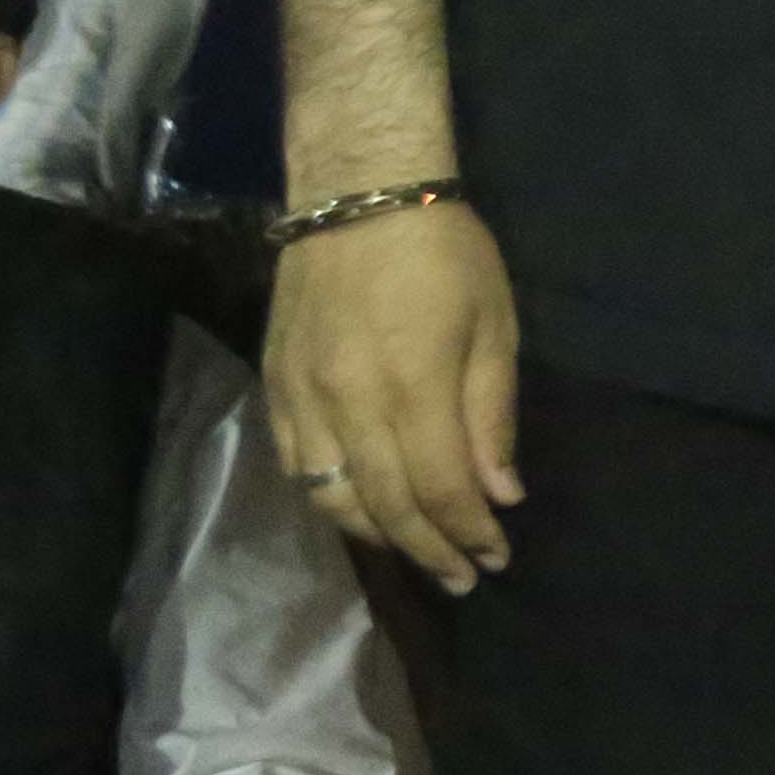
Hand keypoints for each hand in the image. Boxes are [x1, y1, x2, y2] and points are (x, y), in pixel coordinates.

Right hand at [263, 197, 521, 589]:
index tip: (495, 557)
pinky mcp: (274, 389)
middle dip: (428, 550)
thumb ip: (491, 416)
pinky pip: (298, 468)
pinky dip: (331, 502)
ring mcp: (302, 399)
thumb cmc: (445, 252)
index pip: (439, 488)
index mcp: (412, 385)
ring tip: (418, 553)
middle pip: (385, 505)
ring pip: (332, 497)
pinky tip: (361, 512)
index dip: (468, 531)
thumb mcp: (495, 324)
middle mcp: (348, 403)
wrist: (356, 196)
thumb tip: (500, 494)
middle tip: (462, 579)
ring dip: (377, 537)